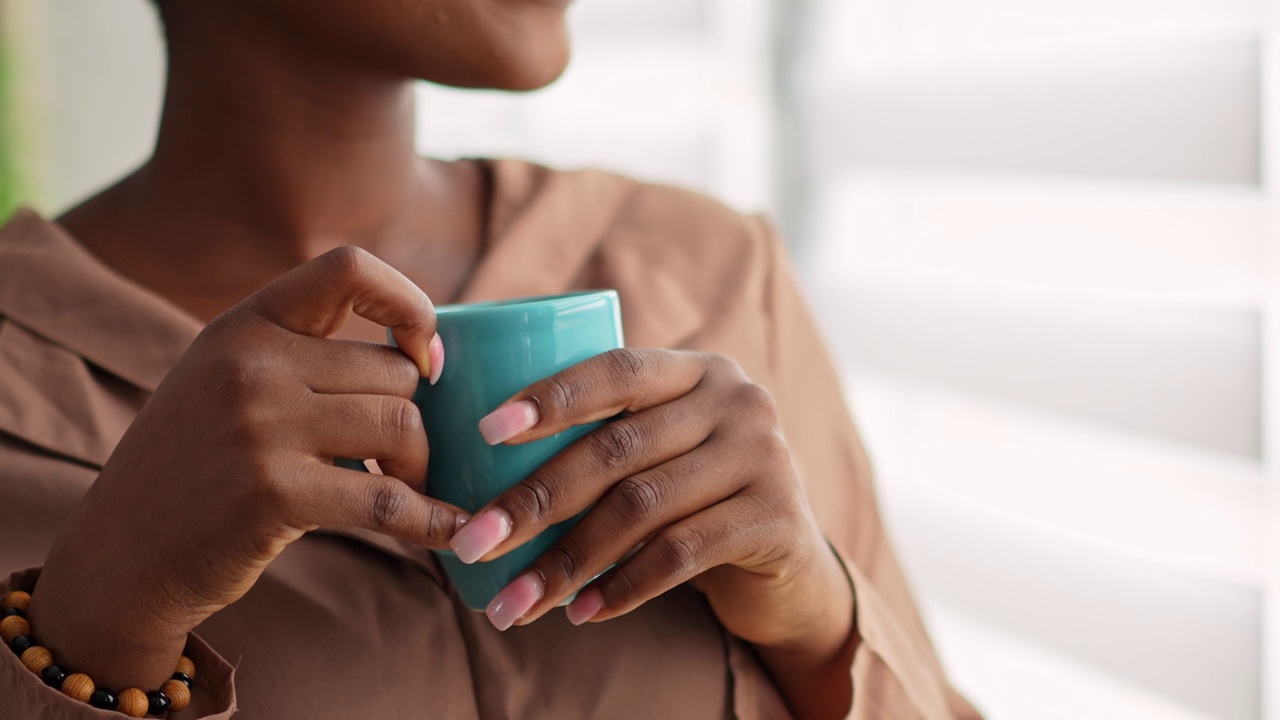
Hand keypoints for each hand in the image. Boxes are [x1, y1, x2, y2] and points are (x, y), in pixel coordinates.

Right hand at [30, 247, 466, 688]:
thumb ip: (303, 356)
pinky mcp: (272, 493)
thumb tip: (427, 357)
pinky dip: (430, 518)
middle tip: (403, 461)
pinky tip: (449, 530)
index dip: (409, 305)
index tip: (427, 359)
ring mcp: (258, 426)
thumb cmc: (197, 469)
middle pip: (394, 372)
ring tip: (405, 490)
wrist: (121, 556)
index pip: (348, 268)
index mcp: (244, 326)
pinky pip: (387, 499)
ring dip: (420, 466)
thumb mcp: (229, 383)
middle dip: (414, 420)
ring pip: (402, 425)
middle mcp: (250, 364)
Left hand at [448, 349, 852, 655]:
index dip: (550, 396)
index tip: (484, 431)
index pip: (617, 369)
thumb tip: (474, 461)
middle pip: (616, 447)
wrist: (790, 565)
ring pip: (641, 506)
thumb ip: (604, 437)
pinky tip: (580, 611)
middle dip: (533, 501)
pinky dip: (622, 587)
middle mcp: (737, 401)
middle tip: (474, 543)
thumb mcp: (660, 452)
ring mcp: (764, 457)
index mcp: (697, 370)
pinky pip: (681, 553)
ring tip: (514, 600)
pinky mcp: (777, 517)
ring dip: (566, 560)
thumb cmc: (694, 501)